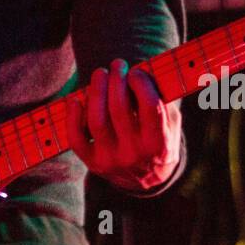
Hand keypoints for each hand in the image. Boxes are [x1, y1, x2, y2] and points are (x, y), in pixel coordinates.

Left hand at [65, 58, 181, 192]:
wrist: (148, 180)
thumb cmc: (159, 139)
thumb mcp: (171, 123)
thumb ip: (162, 100)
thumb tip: (144, 70)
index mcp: (159, 145)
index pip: (150, 108)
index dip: (141, 84)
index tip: (136, 73)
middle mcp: (134, 155)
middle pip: (119, 109)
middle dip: (117, 80)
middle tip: (118, 65)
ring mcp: (111, 160)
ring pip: (97, 120)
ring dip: (96, 91)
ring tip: (100, 74)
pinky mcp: (93, 163)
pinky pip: (77, 138)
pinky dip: (73, 117)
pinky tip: (77, 99)